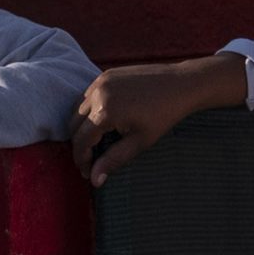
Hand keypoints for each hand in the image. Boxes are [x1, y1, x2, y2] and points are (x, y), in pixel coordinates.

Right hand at [70, 55, 241, 186]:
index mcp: (105, 111)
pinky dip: (89, 110)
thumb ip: (113, 160)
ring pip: (77, 108)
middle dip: (79, 144)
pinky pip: (88, 95)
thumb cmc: (164, 116)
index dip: (81, 160)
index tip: (88, 173)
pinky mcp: (106, 73)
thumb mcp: (139, 142)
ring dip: (82, 126)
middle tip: (91, 160)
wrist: (181, 85)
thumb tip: (94, 181)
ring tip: (96, 143)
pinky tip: (104, 122)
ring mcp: (100, 80)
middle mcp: (97, 93)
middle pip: (73, 124)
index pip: (80, 140)